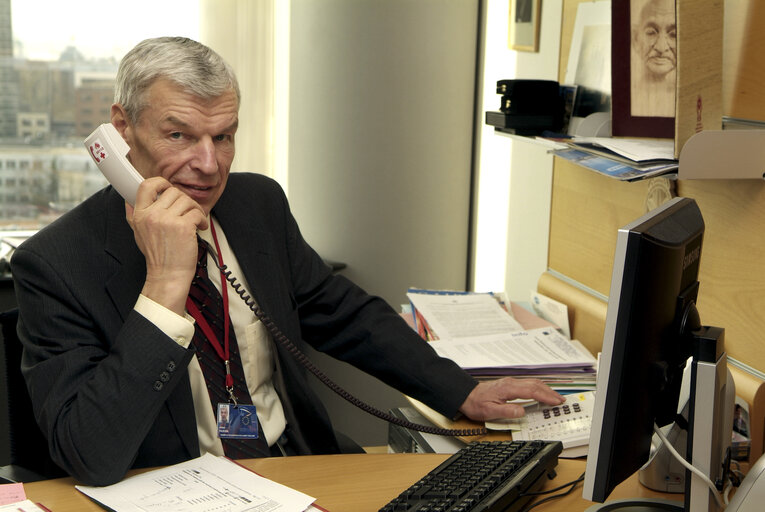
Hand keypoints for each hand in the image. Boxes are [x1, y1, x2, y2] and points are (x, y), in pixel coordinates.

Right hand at [126, 177, 208, 314]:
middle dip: (184, 201)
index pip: (147, 185)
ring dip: (195, 210)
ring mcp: (167, 220)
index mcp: (140, 214)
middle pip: (173, 191)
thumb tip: (128, 200)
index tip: (169, 189)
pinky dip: (202, 220)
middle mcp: (152, 215)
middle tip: (188, 212)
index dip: (161, 183)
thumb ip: (133, 215)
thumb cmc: (157, 256)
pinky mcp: (183, 226)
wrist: (168, 275)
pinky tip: (200, 228)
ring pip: (187, 200)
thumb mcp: (138, 233)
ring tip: (195, 221)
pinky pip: (197, 212)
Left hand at [458, 377, 563, 420]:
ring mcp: (511, 383)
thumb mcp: (489, 412)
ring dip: (545, 389)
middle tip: (561, 400)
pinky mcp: (510, 385)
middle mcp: (511, 383)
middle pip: (535, 385)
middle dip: (550, 392)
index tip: (556, 401)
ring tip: (555, 397)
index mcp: (508, 388)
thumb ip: (507, 411)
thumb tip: (522, 411)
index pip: (532, 391)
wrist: (466, 395)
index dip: (546, 396)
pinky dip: (539, 388)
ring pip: (533, 383)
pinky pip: (528, 384)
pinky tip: (542, 393)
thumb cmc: (476, 403)